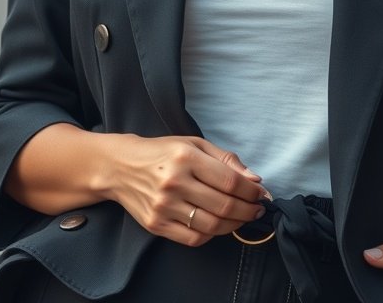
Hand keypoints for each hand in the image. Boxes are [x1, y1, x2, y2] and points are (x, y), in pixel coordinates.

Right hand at [100, 134, 268, 245]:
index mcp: (185, 157)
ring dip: (234, 225)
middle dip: (248, 210)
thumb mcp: (193, 144)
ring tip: (242, 218)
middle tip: (258, 209)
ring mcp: (163, 206)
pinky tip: (218, 225)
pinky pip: (193, 238)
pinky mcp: (156, 225)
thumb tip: (254, 179)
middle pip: (223, 205)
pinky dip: (212, 235)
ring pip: (211, 226)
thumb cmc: (161, 152)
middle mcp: (174, 182)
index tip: (262, 194)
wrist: (120, 167)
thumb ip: (225, 160)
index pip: (229, 181)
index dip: (251, 191)